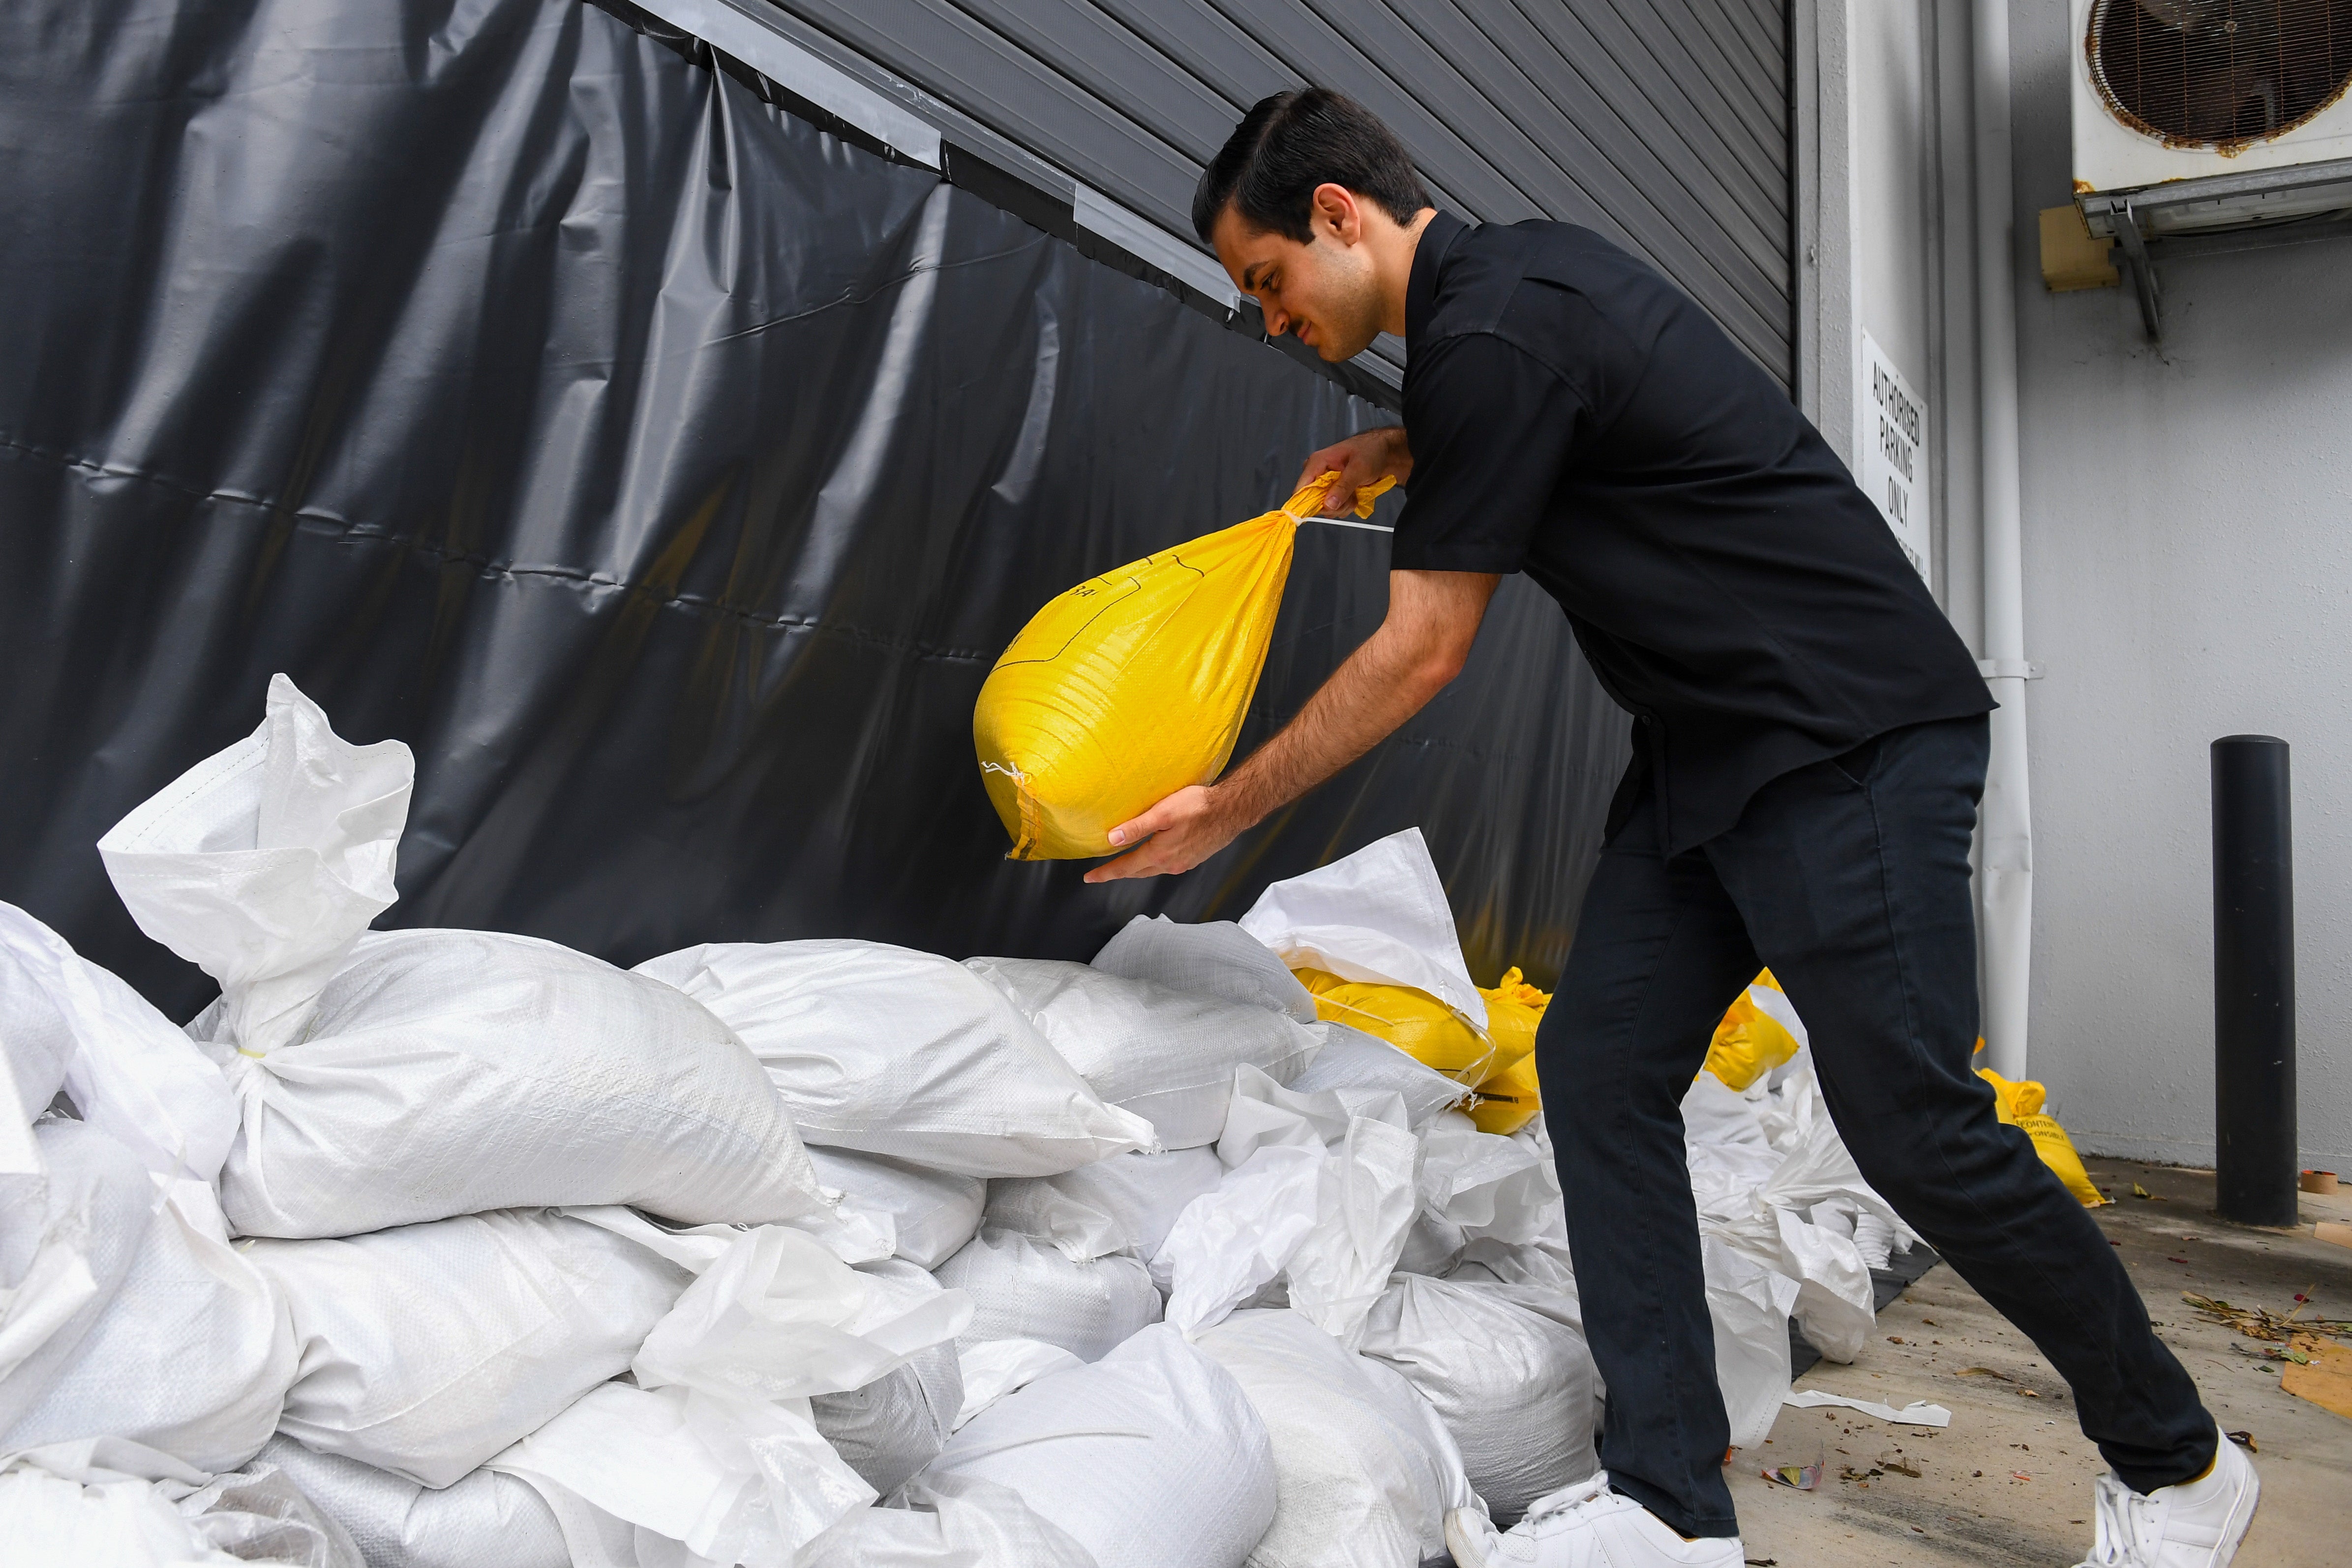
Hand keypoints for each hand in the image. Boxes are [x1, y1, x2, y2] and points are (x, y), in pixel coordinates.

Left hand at [1081, 785, 1247, 882]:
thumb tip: (1112, 839)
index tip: (1089, 878)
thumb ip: (1137, 827)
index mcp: (1160, 855)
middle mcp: (1171, 864)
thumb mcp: (1163, 813)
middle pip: (1137, 872)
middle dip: (1118, 873)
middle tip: (1101, 874)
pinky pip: (1166, 865)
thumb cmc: (1199, 807)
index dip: (1105, 873)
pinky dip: (1153, 864)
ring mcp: (1183, 863)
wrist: (1232, 810)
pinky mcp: (1193, 857)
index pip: (1125, 867)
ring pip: (1152, 870)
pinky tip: (1154, 856)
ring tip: (1123, 865)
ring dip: (1136, 869)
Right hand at [1295, 427, 1411, 514]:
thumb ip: (1343, 487)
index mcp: (1317, 463)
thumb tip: (1328, 504)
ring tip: (1355, 492)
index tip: (1324, 510)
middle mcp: (1318, 475)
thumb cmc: (1370, 451)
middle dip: (1334, 504)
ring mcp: (1326, 485)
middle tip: (1350, 496)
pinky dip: (1347, 505)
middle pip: (1314, 502)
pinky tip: (1355, 495)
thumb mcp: (1358, 468)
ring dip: (1343, 506)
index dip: (1307, 503)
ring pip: (1326, 508)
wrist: (1385, 453)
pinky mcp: (1334, 492)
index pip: (1301, 489)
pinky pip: (1335, 508)